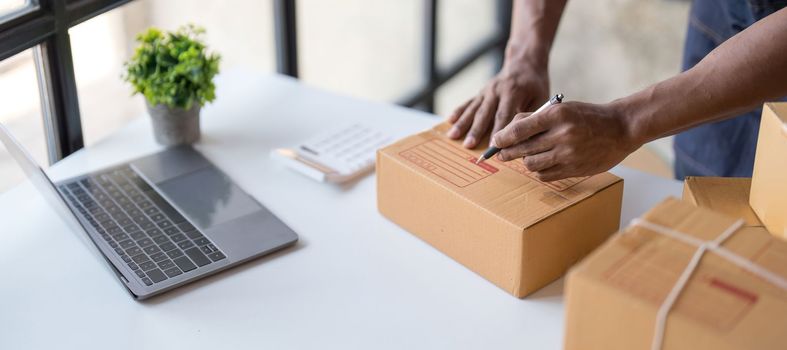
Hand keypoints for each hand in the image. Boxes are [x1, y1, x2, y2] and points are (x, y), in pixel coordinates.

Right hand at [446, 61, 548, 148]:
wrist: (524, 61)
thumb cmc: (535, 83)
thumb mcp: (540, 97)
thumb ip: (530, 116)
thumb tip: (525, 139)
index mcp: (513, 91)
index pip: (503, 115)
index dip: (498, 132)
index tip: (493, 147)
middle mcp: (496, 90)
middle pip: (484, 113)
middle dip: (476, 130)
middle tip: (468, 146)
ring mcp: (486, 91)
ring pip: (473, 109)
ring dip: (462, 123)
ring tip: (452, 136)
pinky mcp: (481, 92)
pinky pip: (468, 102)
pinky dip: (458, 111)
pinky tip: (449, 121)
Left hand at [491, 101, 640, 181]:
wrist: (621, 128)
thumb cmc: (588, 116)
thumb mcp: (562, 108)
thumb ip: (536, 118)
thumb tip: (509, 130)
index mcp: (556, 115)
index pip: (519, 129)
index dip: (503, 137)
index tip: (496, 141)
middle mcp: (561, 134)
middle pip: (522, 149)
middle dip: (508, 152)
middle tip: (501, 154)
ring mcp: (568, 154)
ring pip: (532, 164)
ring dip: (524, 161)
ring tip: (524, 157)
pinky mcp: (574, 169)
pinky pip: (546, 175)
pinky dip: (539, 171)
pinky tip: (541, 164)